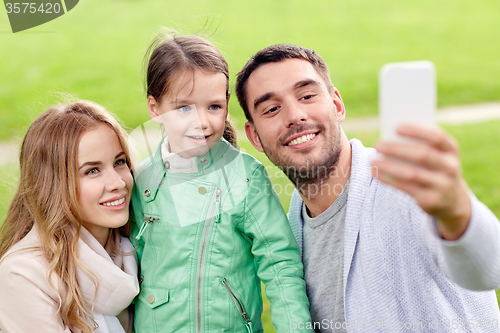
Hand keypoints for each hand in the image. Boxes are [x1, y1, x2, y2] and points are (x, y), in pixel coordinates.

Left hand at [371, 124, 470, 239]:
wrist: (452, 200)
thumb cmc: (435, 168)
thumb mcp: (436, 156)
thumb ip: (420, 145)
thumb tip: (390, 138)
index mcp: (451, 150)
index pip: (437, 137)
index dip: (417, 131)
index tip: (396, 128)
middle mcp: (450, 167)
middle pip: (423, 155)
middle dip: (398, 149)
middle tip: (377, 145)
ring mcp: (442, 185)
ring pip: (412, 174)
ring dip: (389, 166)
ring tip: (372, 160)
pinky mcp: (430, 199)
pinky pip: (405, 188)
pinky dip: (389, 180)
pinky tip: (376, 173)